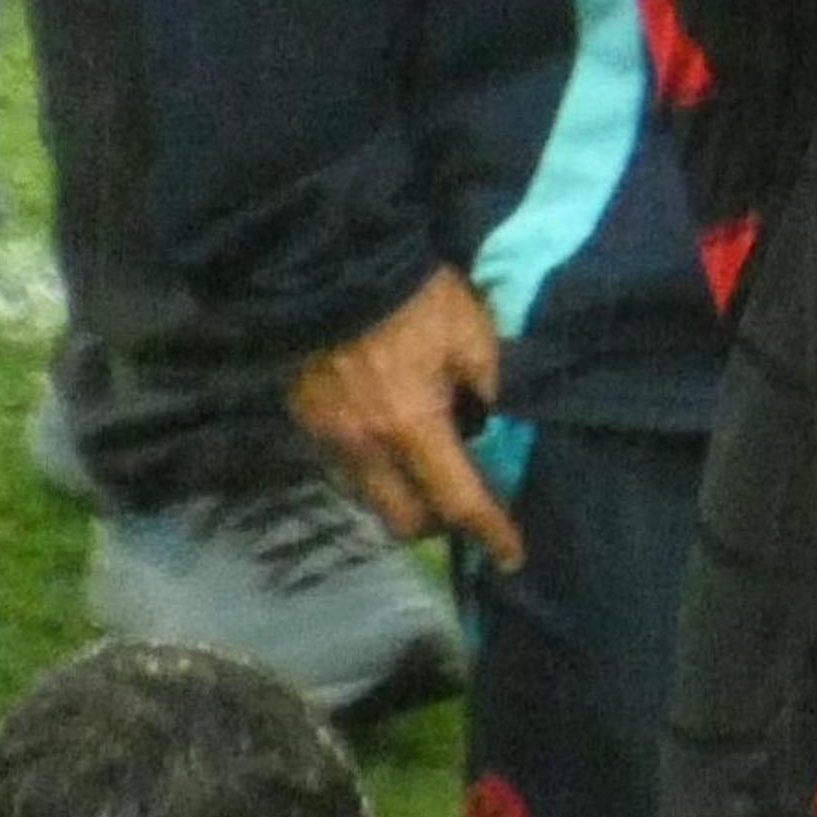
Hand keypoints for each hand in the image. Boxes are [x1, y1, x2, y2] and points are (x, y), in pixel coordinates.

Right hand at [289, 266, 521, 561]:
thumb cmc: (412, 294)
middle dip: (437, 523)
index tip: (512, 556)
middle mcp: (364, 445)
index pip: (457, 499)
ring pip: (370, 495)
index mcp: (411, 424)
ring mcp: (327, 434)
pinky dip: (373, 462)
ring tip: (423, 463)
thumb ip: (488, 382)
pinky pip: (345, 463)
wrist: (330, 260)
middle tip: (461, 501)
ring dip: (401, 493)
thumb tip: (491, 416)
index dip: (490, 531)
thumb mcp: (471, 331)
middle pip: (403, 520)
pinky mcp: (304, 417)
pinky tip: (387, 432)